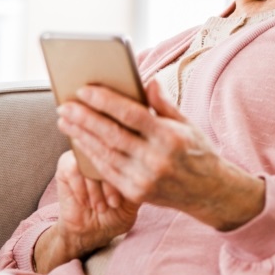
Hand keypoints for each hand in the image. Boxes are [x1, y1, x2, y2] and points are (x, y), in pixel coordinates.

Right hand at [32, 150, 140, 273]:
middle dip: (111, 185)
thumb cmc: (116, 214)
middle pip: (109, 156)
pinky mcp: (66, 164)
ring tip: (101, 207)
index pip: (128, 153)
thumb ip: (137, 181)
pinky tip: (86, 203)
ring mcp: (84, 155)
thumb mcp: (133, 200)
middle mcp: (104, 150)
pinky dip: (81, 189)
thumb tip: (144, 169)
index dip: (127, 177)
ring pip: (90, 164)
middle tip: (114, 204)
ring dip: (95, 189)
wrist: (91, 230)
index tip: (126, 200)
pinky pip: (73, 169)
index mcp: (124, 155)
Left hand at [56, 80, 264, 230]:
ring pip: (105, 154)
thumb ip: (164, 104)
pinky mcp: (136, 194)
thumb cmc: (197, 151)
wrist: (209, 192)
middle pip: (112, 135)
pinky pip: (107, 171)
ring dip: (81, 136)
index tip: (84, 90)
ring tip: (65, 121)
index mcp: (170, 138)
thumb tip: (147, 81)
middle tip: (64, 105)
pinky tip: (80, 141)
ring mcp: (144, 179)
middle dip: (84, 119)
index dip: (105, 102)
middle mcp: (156, 160)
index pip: (131, 115)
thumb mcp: (187, 124)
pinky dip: (91, 155)